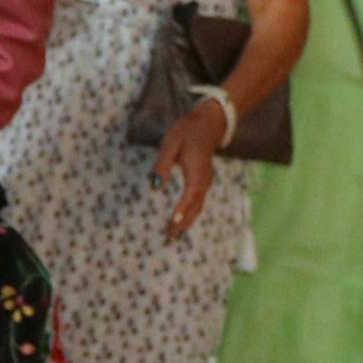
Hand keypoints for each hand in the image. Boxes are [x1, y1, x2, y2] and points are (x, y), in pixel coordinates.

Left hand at [150, 98, 231, 239]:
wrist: (208, 124)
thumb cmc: (186, 131)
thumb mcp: (170, 144)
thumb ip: (162, 164)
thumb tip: (155, 185)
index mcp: (197, 172)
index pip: (190, 196)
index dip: (182, 211)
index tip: (172, 224)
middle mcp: (204, 181)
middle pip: (195, 207)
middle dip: (182, 223)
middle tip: (168, 239)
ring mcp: (205, 182)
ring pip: (197, 207)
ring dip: (186, 222)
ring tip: (173, 236)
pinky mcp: (202, 183)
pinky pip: (197, 202)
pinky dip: (189, 214)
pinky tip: (180, 222)